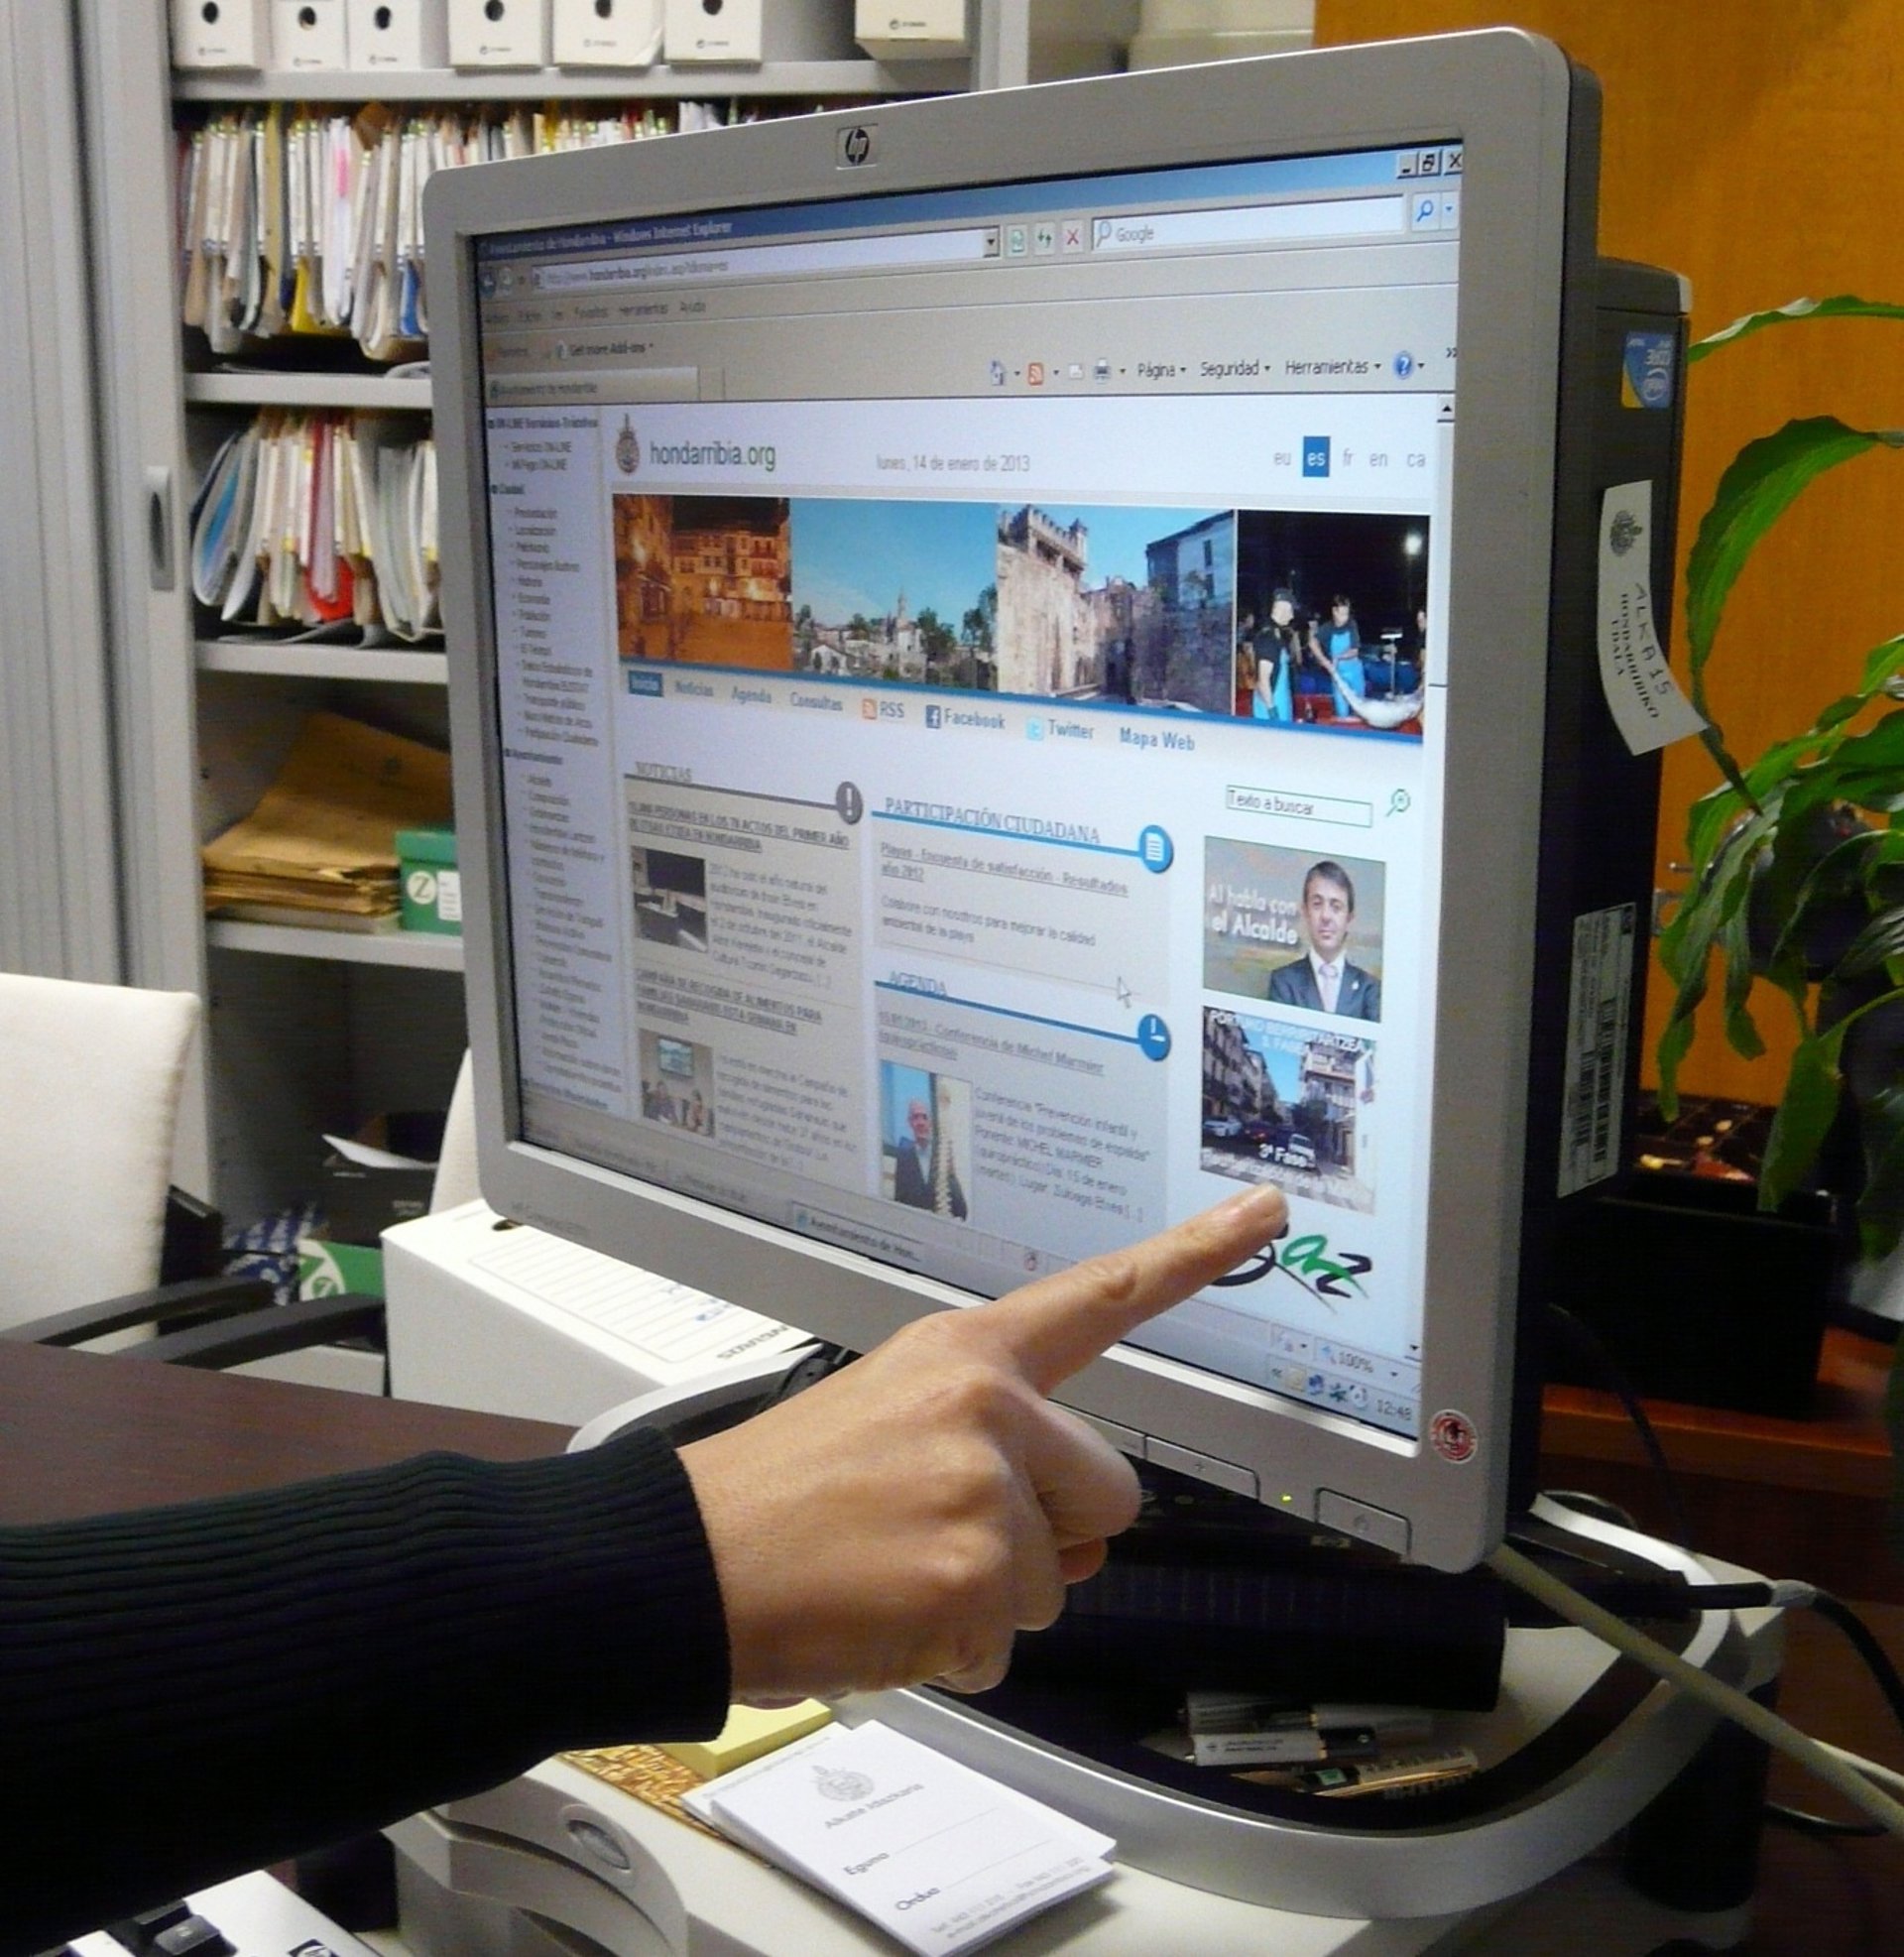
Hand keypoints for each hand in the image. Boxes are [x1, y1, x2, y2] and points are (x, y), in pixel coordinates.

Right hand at [679, 1183, 1287, 1702]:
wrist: (682, 1563)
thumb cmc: (773, 1494)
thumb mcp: (886, 1419)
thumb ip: (998, 1447)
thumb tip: (1079, 1536)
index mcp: (965, 1354)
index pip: (1099, 1295)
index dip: (1193, 1254)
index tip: (1262, 1216)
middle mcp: (987, 1408)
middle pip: (1109, 1497)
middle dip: (1049, 1540)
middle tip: (939, 1538)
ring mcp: (984, 1492)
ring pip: (1055, 1585)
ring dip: (987, 1600)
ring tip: (891, 1571)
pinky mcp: (972, 1580)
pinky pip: (1008, 1647)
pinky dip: (954, 1654)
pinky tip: (883, 1615)